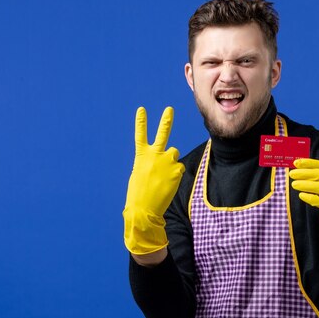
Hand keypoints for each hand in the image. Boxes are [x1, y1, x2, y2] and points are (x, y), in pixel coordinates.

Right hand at [123, 107, 184, 254]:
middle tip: (169, 109)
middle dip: (166, 120)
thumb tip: (163, 163)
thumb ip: (150, 164)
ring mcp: (167, 161)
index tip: (141, 110)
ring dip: (171, 161)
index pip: (140, 135)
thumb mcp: (140, 175)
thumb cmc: (139, 193)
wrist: (144, 208)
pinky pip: (179, 168)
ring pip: (174, 154)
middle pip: (163, 133)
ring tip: (163, 176)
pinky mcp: (177, 169)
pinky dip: (175, 174)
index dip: (141, 122)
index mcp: (141, 156)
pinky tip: (168, 183)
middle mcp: (155, 155)